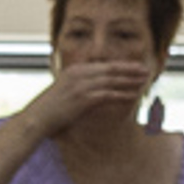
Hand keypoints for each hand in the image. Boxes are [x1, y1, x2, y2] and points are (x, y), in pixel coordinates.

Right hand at [28, 55, 152, 135]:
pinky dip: (123, 94)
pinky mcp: (84, 98)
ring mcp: (82, 85)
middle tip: (146, 70)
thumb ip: (79, 86)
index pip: (104, 65)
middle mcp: (80, 74)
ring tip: (145, 81)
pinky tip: (133, 95)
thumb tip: (94, 91)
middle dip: (131, 70)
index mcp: (76, 69)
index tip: (135, 67)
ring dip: (130, 81)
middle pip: (112, 69)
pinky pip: (109, 95)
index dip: (122, 65)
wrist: (36, 119)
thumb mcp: (64, 91)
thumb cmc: (49, 110)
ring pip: (113, 80)